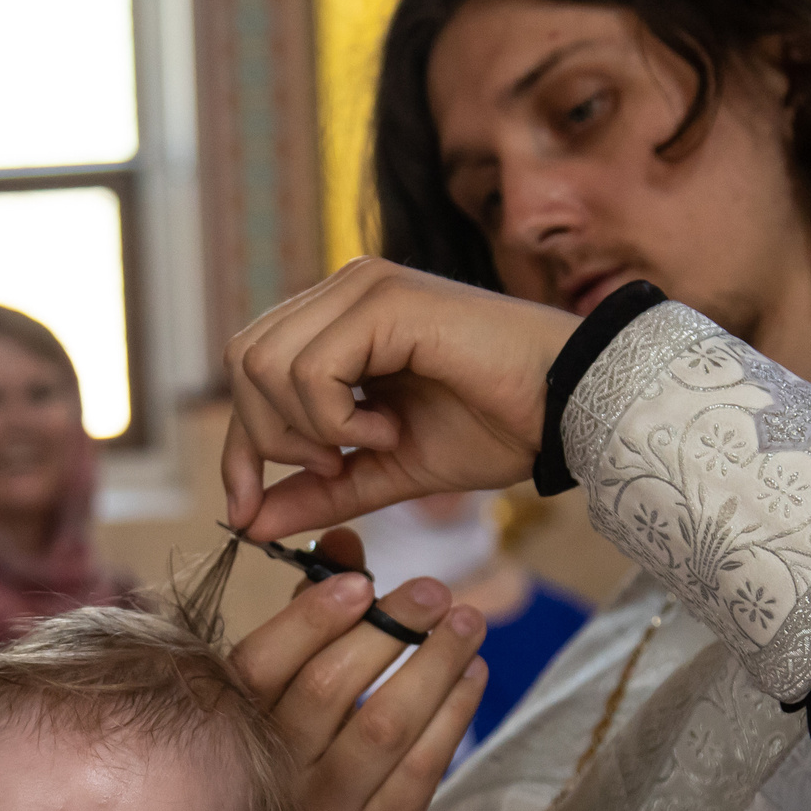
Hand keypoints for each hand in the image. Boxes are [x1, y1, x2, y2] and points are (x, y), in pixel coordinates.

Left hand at [222, 259, 578, 541]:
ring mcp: (362, 287)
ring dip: (308, 428)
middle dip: (266, 438)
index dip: (239, 447)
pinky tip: (387, 429)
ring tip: (371, 445)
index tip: (245, 512)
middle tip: (335, 467)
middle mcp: (343, 292)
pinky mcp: (385, 299)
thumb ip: (321, 490)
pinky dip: (336, 419)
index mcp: (339, 321)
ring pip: (264, 363)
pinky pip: (311, 369)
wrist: (571, 407)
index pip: (248, 372)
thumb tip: (248, 522)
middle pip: (242, 363)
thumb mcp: (388, 470)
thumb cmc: (497, 426)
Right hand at [228, 529, 487, 810]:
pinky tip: (473, 674)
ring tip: (467, 621)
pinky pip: (423, 767)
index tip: (363, 581)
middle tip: (434, 590)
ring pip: (383, 726)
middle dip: (388, 631)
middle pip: (327, 690)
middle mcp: (273, 772)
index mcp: (240, 727)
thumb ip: (313, 613)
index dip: (309, 619)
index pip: (260, 666)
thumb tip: (345, 539)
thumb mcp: (295, 689)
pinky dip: (454, 714)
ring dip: (433, 666)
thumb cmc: (310, 755)